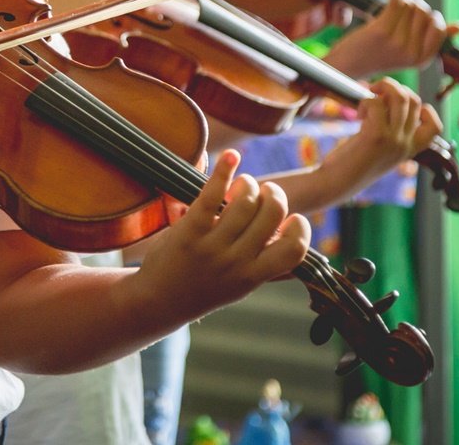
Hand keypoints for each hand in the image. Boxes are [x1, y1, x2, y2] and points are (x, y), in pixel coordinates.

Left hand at [134, 150, 309, 321]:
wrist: (158, 302)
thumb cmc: (202, 290)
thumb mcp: (240, 286)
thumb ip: (266, 269)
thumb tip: (297, 247)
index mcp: (253, 276)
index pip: (294, 249)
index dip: (300, 228)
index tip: (291, 219)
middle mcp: (236, 262)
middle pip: (273, 213)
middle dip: (274, 194)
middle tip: (264, 192)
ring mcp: (212, 247)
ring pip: (246, 201)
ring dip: (249, 184)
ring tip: (242, 186)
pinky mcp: (189, 232)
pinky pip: (212, 194)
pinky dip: (225, 170)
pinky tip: (231, 156)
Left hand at [321, 78, 443, 192]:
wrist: (337, 183)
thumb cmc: (353, 162)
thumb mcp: (381, 147)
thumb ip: (391, 129)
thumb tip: (387, 95)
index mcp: (411, 149)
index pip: (435, 126)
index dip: (423, 109)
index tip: (399, 108)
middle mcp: (406, 145)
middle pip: (415, 101)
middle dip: (395, 89)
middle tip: (375, 95)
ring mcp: (394, 140)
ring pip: (400, 97)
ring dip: (382, 89)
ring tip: (367, 100)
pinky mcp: (375, 136)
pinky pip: (376, 103)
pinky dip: (365, 101)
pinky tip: (357, 115)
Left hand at [324, 0, 458, 77]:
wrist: (345, 65)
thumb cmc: (375, 54)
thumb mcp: (406, 50)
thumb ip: (431, 39)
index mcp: (422, 59)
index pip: (439, 26)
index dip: (427, 14)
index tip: (414, 9)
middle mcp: (413, 53)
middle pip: (424, 13)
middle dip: (413, 2)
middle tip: (399, 1)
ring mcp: (398, 43)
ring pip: (411, 5)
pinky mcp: (382, 32)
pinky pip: (398, 0)